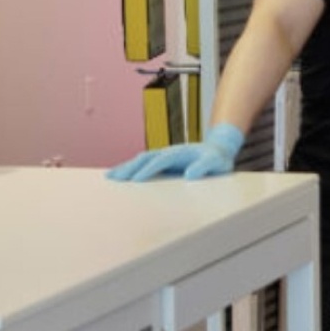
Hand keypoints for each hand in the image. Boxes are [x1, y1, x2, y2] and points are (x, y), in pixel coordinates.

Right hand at [106, 123, 244, 181]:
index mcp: (181, 152)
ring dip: (126, 167)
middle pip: (145, 158)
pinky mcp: (162, 162)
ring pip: (141, 160)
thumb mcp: (217, 163)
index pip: (161, 160)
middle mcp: (169, 152)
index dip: (149, 169)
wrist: (219, 150)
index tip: (136, 180)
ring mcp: (164, 156)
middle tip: (114, 178)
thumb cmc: (218, 159)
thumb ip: (205, 167)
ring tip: (110, 177)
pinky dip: (131, 169)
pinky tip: (120, 176)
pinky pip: (143, 164)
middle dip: (130, 168)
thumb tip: (190, 174)